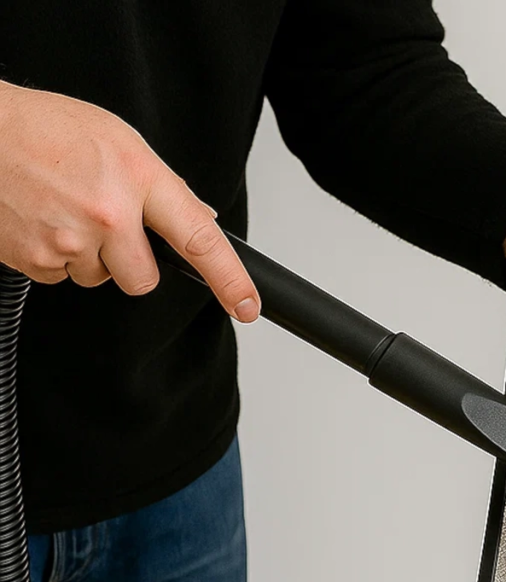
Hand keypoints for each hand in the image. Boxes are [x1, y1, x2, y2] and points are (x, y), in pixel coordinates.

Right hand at [0, 82, 259, 320]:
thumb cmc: (42, 128)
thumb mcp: (115, 139)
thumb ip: (160, 185)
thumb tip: (201, 221)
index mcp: (137, 177)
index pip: (200, 240)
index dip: (230, 280)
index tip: (247, 306)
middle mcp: (108, 212)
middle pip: (144, 280)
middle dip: (130, 263)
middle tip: (104, 225)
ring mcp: (70, 240)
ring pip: (100, 279)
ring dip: (88, 256)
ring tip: (62, 210)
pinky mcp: (36, 260)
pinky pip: (62, 278)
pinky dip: (54, 256)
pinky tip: (41, 220)